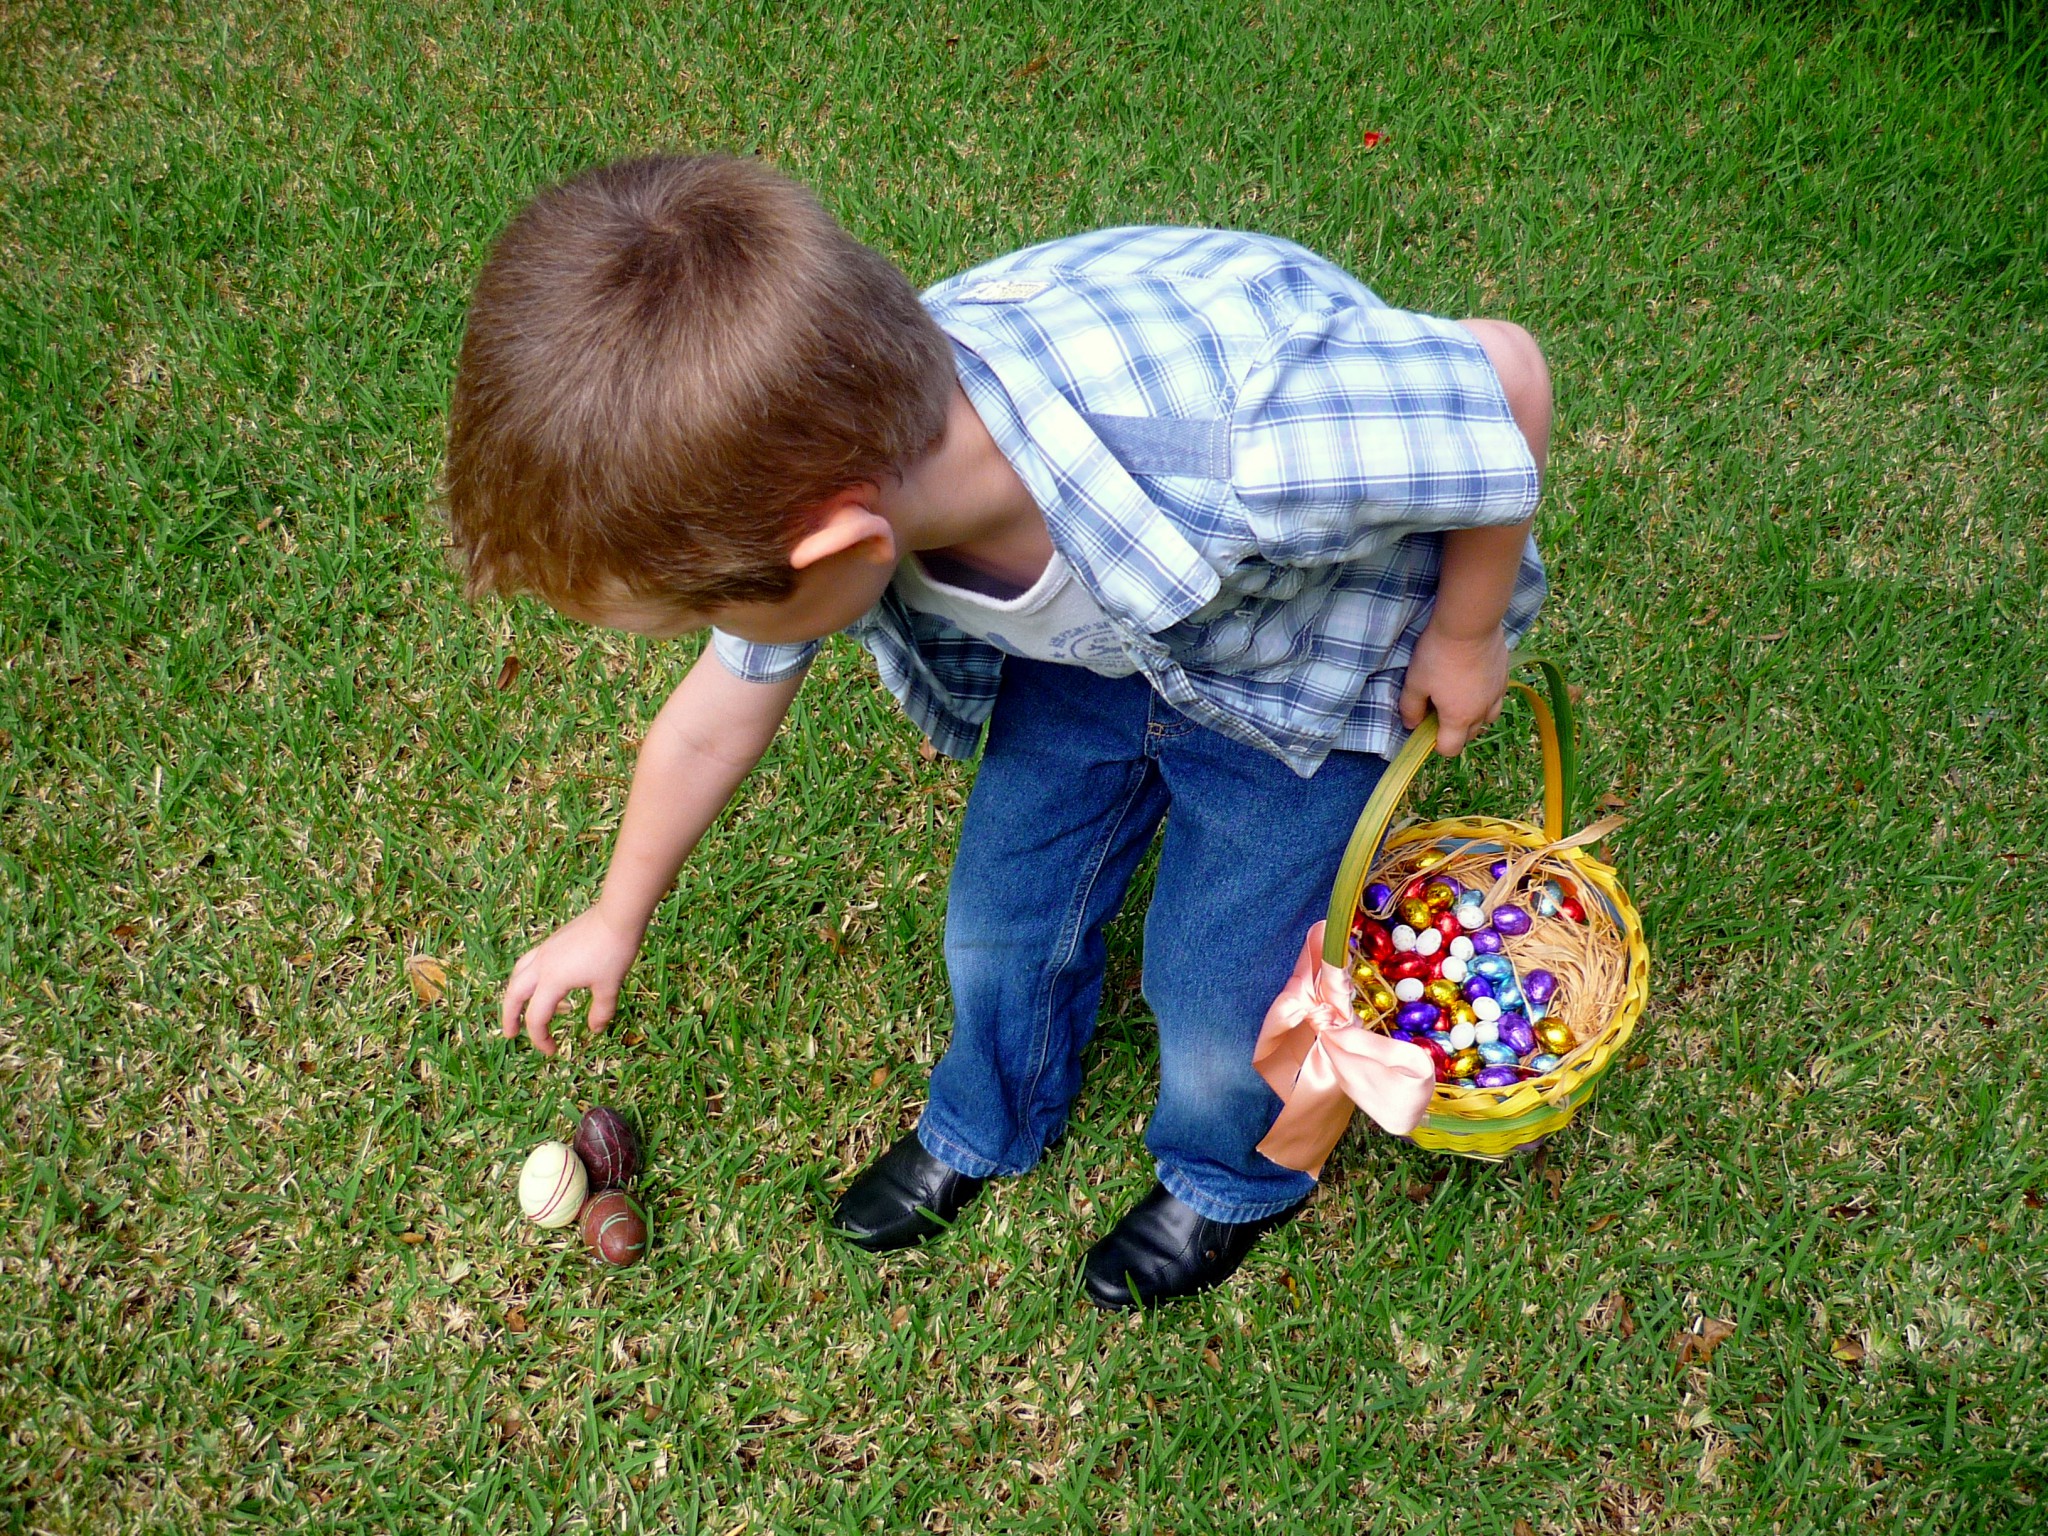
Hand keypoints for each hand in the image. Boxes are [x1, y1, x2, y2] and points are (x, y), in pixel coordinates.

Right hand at [499, 903, 645, 1055]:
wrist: (617, 916)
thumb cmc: (614, 952)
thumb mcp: (609, 987)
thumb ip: (600, 1012)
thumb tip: (594, 1030)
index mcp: (552, 980)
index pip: (537, 1017)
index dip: (540, 1038)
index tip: (552, 1051)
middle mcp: (542, 965)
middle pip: (514, 994)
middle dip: (509, 1016)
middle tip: (510, 1034)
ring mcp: (545, 950)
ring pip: (518, 975)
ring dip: (515, 995)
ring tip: (523, 1008)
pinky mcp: (552, 942)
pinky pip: (530, 963)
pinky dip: (530, 978)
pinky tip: (548, 985)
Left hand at [1399, 622, 1508, 756]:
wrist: (1469, 625)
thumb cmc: (1438, 655)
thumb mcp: (1415, 682)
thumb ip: (1411, 708)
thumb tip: (1411, 725)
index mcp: (1459, 718)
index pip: (1451, 749)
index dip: (1437, 745)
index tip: (1428, 727)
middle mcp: (1482, 712)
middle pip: (1470, 735)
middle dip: (1455, 730)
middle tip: (1440, 708)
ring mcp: (1497, 694)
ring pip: (1487, 718)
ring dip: (1473, 716)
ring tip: (1459, 696)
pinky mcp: (1505, 677)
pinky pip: (1496, 698)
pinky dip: (1485, 698)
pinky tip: (1474, 681)